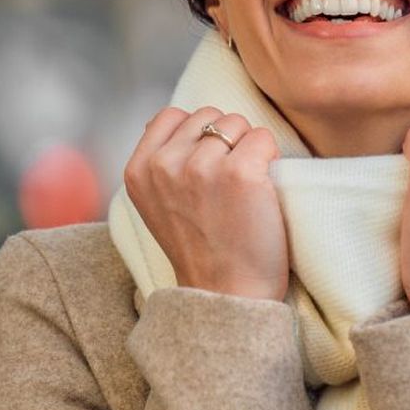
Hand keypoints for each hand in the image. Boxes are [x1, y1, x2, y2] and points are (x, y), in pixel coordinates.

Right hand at [122, 106, 288, 300]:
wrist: (226, 293)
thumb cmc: (201, 248)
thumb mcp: (157, 203)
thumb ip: (158, 161)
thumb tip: (170, 119)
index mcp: (138, 170)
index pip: (171, 116)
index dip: (197, 134)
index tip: (208, 167)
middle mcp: (165, 165)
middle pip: (209, 116)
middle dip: (226, 139)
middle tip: (230, 183)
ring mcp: (202, 167)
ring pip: (238, 123)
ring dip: (249, 147)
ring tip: (245, 188)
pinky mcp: (240, 173)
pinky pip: (264, 138)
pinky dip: (271, 157)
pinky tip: (263, 190)